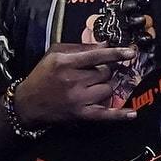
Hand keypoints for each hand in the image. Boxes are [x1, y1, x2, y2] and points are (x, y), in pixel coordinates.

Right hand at [14, 45, 138, 126]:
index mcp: (66, 63)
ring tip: (93, 86)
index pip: (97, 56)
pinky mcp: (80, 114)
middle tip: (95, 72)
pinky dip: (119, 115)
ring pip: (107, 89)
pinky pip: (105, 114)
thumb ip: (80, 48)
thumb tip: (105, 44)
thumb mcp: (55, 54)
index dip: (116, 54)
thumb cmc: (42, 75)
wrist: (28, 103)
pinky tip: (132, 114)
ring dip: (105, 86)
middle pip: (105, 73)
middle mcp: (73, 80)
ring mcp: (78, 99)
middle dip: (105, 71)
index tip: (130, 53)